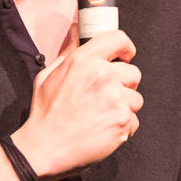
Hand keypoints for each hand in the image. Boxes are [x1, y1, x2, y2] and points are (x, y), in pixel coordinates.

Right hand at [9, 30, 141, 177]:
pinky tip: (104, 130)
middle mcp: (102, 76)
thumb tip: (77, 32)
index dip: (125, 48)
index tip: (124, 56)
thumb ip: (68, 53)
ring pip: (136, 98)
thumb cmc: (45, 114)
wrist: (45, 149)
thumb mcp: (49, 75)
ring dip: (124, 107)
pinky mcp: (122, 121)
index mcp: (83, 61)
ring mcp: (115, 99)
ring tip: (102, 116)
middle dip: (124, 85)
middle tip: (105, 98)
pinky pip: (134, 120)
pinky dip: (123, 127)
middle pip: (133, 73)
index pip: (119, 39)